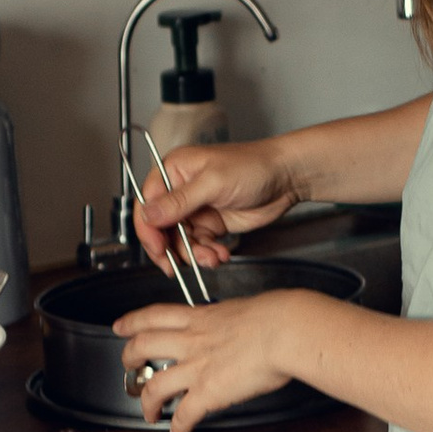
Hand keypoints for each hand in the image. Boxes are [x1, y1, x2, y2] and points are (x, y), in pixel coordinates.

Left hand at [113, 288, 300, 431]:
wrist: (285, 330)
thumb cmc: (277, 316)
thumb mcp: (245, 308)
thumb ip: (231, 319)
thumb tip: (238, 324)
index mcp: (201, 318)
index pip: (155, 315)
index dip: (132, 321)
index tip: (122, 326)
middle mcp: (192, 341)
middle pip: (143, 346)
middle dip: (129, 357)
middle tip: (128, 365)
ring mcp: (196, 367)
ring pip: (155, 385)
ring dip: (146, 400)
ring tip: (147, 410)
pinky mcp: (208, 392)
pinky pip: (184, 414)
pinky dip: (178, 426)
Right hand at [135, 139, 299, 270]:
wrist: (285, 177)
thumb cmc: (252, 165)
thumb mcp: (213, 183)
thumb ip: (179, 201)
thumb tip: (149, 215)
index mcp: (173, 171)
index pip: (147, 204)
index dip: (149, 229)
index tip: (158, 248)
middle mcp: (180, 190)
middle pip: (161, 228)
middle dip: (171, 249)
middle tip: (179, 266)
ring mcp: (196, 209)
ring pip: (181, 241)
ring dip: (194, 254)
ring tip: (212, 258)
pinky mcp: (211, 224)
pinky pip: (200, 246)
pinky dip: (208, 254)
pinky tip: (220, 254)